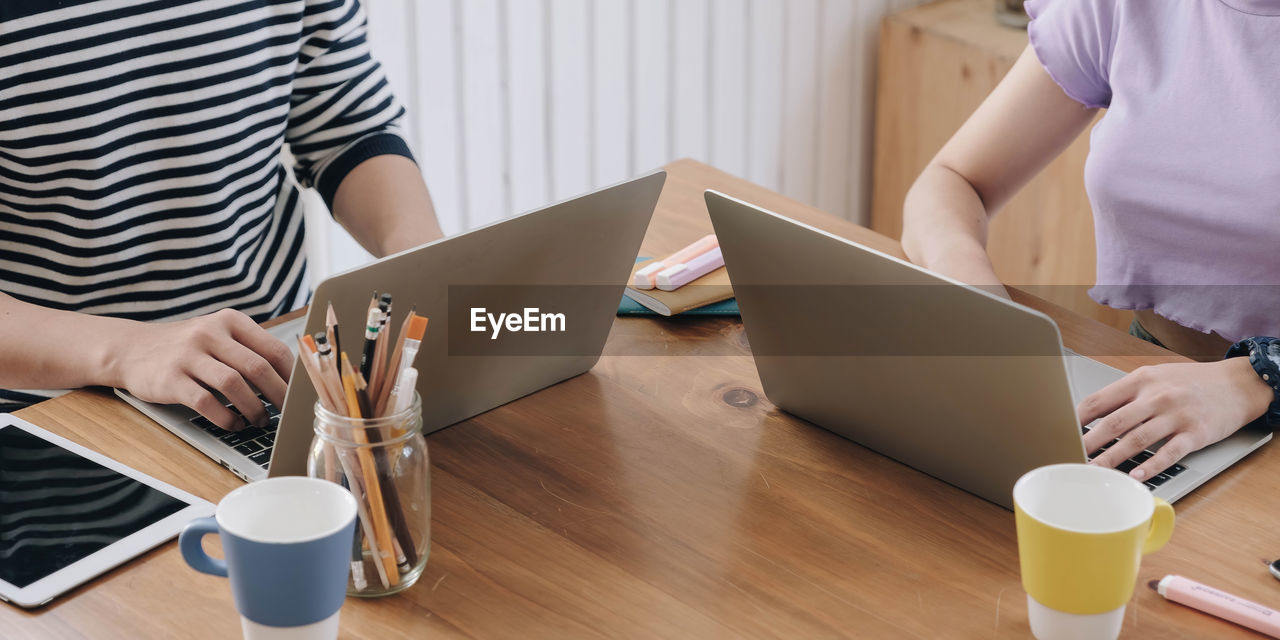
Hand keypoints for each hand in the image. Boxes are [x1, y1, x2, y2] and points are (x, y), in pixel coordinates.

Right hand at [105, 309, 292, 430]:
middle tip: (285, 414)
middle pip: (257, 368)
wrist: (131, 348)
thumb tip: (289, 382)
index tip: (299, 395)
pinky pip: (206, 403)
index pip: (274, 349)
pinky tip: (233, 424)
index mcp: (230, 321)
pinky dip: (225, 418)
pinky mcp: (171, 379)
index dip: (292, 376)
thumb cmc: (187, 347)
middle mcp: (210, 333)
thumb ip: (248, 350)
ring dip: (253, 408)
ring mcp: (188, 355)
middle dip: (278, 396)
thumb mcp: (218, 335)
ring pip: (234, 385)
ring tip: (259, 421)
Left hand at [1080, 358, 1272, 479]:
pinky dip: (1150, 466)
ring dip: (1112, 458)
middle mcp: (1156, 396)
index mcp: (1140, 380)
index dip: (1075, 419)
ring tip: (1093, 471)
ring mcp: (1177, 415)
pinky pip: (1169, 453)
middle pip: (1113, 422)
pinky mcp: (1196, 434)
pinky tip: (1135, 476)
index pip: (1099, 400)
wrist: (1236, 383)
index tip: (1059, 433)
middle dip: (1087, 442)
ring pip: (1136, 440)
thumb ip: (1125, 395)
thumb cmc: (1188, 382)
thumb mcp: (1154, 377)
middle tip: (1069, 457)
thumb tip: (1089, 414)